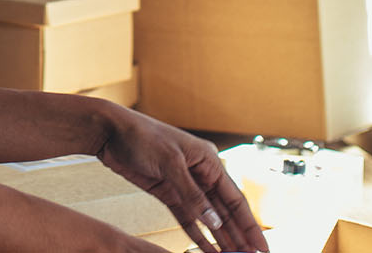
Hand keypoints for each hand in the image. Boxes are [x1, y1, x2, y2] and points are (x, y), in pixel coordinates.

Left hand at [94, 107, 267, 252]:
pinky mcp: (166, 191)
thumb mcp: (169, 163)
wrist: (109, 131)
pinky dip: (197, 233)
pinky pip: (186, 216)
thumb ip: (191, 194)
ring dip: (220, 237)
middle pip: (224, 211)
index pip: (235, 198)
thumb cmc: (140, 136)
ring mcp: (183, 184)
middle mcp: (200, 173)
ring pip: (207, 216)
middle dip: (237, 235)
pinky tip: (208, 249)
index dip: (249, 225)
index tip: (261, 247)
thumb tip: (214, 221)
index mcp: (208, 161)